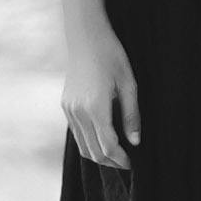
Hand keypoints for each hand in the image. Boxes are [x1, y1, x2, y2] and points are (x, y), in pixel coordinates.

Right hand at [61, 27, 140, 172]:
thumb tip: (135, 142)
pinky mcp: (65, 106)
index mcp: (96, 107)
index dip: (121, 159)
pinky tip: (103, 138)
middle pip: (93, 151)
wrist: (85, 36)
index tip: (132, 163)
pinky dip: (89, 142)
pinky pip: (77, 133)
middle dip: (110, 162)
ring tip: (116, 154)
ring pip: (82, 145)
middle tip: (126, 163)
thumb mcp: (128, 84)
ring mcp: (69, 110)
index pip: (108, 146)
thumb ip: (132, 115)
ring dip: (99, 155)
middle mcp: (79, 112)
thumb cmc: (111, 55)